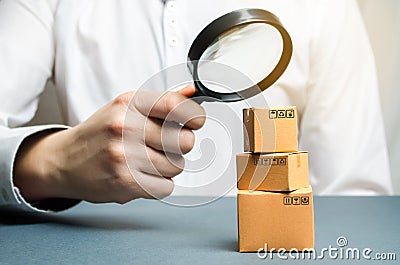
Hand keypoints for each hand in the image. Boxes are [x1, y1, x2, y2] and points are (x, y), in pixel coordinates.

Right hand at [13, 85, 205, 203]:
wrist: (64, 161)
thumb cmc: (100, 133)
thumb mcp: (126, 108)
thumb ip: (162, 102)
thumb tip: (194, 93)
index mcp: (130, 103)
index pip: (179, 106)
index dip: (195, 117)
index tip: (193, 123)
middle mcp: (126, 126)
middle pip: (186, 141)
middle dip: (180, 145)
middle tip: (162, 145)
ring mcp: (125, 155)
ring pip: (177, 166)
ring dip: (167, 166)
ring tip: (144, 161)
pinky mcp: (125, 182)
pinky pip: (166, 186)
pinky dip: (158, 184)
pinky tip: (140, 175)